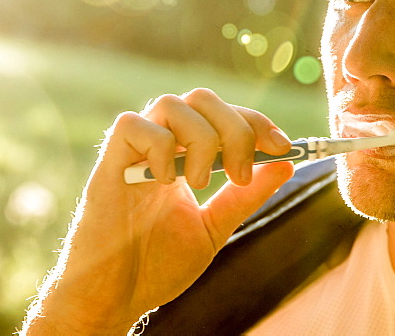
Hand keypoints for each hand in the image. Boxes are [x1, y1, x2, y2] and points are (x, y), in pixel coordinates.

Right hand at [22, 88, 293, 333]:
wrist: (116, 296)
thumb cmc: (155, 265)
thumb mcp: (214, 228)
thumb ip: (245, 196)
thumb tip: (286, 164)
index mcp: (184, 154)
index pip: (224, 115)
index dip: (255, 122)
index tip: (283, 148)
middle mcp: (160, 143)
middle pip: (202, 98)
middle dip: (234, 128)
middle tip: (240, 173)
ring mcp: (134, 151)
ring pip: (171, 103)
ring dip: (200, 139)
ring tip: (199, 184)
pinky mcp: (109, 163)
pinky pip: (132, 125)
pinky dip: (159, 147)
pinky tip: (165, 183)